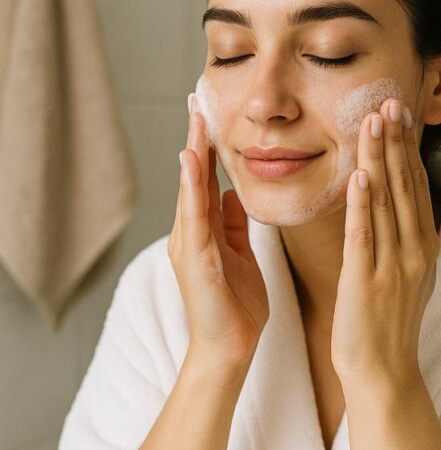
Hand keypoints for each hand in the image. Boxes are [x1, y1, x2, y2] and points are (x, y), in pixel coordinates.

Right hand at [168, 99, 268, 373]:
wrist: (230, 351)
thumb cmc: (236, 309)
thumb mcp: (240, 257)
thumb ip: (232, 226)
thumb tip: (231, 195)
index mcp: (206, 232)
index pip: (207, 181)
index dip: (210, 147)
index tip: (212, 112)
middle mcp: (193, 234)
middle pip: (194, 177)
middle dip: (197, 138)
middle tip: (198, 98)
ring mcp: (190, 245)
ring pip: (190, 189)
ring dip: (193, 152)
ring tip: (195, 117)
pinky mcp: (196, 259)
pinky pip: (193, 216)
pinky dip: (191, 187)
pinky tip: (191, 159)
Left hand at [330, 98, 438, 385]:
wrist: (383, 374)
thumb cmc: (387, 326)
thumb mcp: (406, 276)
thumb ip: (403, 239)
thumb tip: (399, 204)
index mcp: (423, 248)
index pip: (416, 188)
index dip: (408, 149)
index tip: (400, 114)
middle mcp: (414, 252)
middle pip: (406, 187)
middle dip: (397, 143)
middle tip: (389, 102)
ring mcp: (393, 268)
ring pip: (386, 203)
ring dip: (380, 160)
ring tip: (373, 123)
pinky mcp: (367, 283)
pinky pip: (364, 236)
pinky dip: (362, 204)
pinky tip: (358, 175)